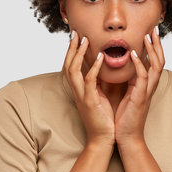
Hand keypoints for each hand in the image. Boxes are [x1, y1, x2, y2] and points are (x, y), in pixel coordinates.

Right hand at [63, 31, 114, 146]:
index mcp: (79, 89)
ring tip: (85, 40)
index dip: (72, 51)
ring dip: (79, 53)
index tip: (76, 36)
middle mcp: (77, 91)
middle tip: (76, 32)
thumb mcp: (99, 96)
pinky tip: (100, 58)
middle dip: (71, 47)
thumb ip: (98, 82)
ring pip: (74, 70)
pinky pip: (89, 81)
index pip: (71, 66)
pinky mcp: (90, 101)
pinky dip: (93, 68)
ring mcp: (81, 96)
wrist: (103, 139)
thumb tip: (103, 67)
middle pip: (68, 64)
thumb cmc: (103, 118)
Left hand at [114, 25, 164, 145]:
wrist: (126, 137)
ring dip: (152, 50)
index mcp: (146, 84)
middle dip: (158, 43)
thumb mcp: (126, 93)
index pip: (154, 61)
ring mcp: (147, 91)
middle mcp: (150, 86)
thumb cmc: (125, 117)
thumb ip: (127, 79)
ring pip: (155, 66)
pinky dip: (139, 64)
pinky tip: (133, 54)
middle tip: (154, 27)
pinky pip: (142, 77)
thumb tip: (121, 65)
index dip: (154, 46)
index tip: (150, 31)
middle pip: (160, 59)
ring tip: (147, 36)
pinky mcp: (140, 97)